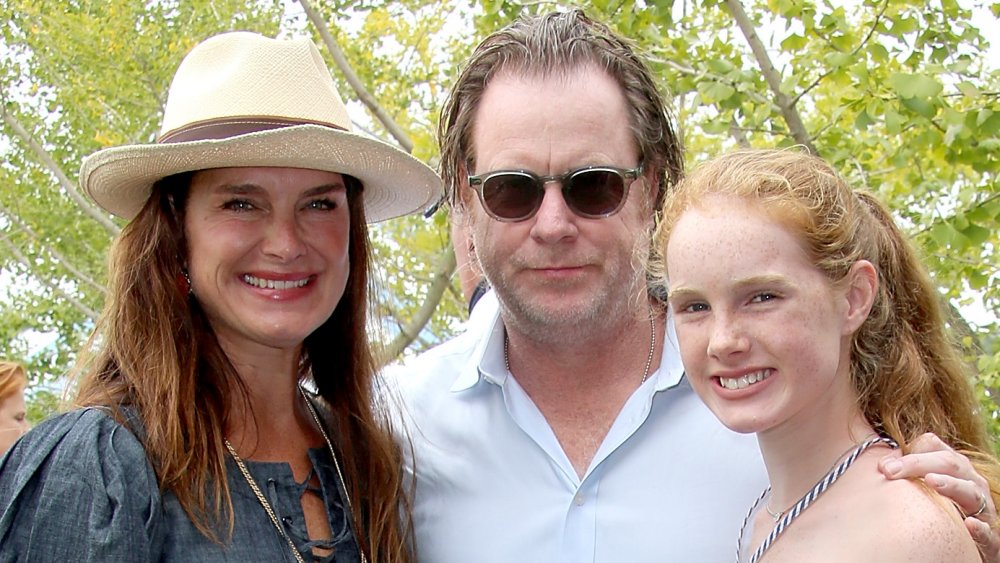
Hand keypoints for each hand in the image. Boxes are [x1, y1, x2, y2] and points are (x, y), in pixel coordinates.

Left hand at [878, 432, 997, 561]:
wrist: (967, 545)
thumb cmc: (940, 510)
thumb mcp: (925, 487)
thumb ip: (908, 473)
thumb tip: (882, 465)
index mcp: (954, 467)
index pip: (933, 446)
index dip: (909, 452)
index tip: (884, 466)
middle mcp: (971, 483)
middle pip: (949, 463)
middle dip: (918, 463)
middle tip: (890, 470)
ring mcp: (983, 509)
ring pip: (971, 491)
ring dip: (951, 485)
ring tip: (931, 481)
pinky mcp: (991, 538)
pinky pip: (990, 533)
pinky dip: (981, 528)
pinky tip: (969, 525)